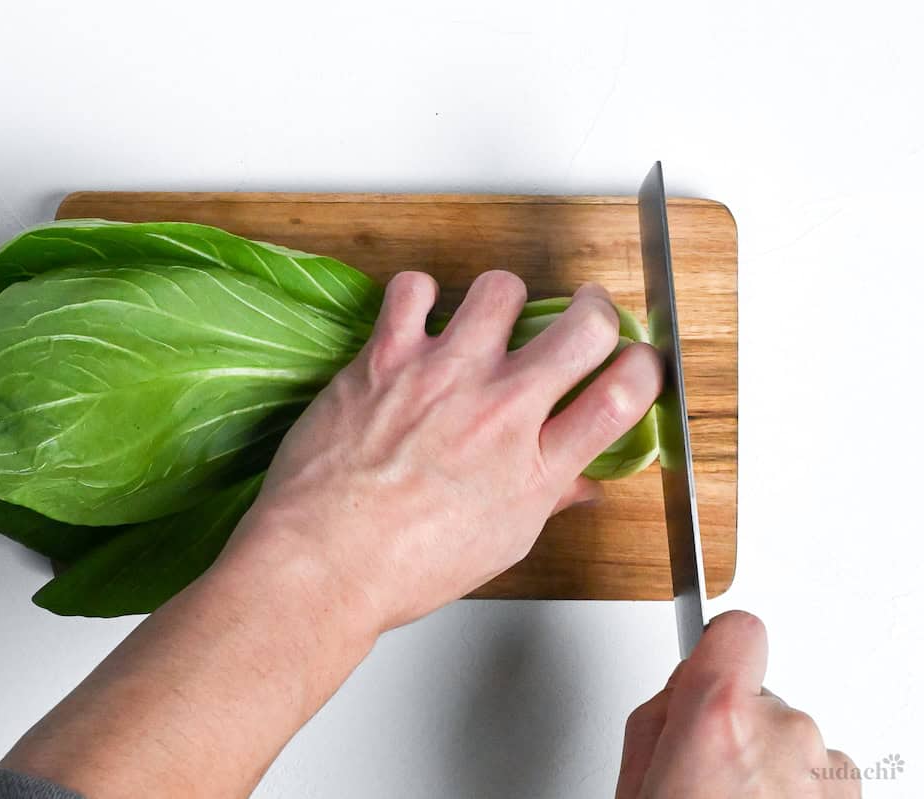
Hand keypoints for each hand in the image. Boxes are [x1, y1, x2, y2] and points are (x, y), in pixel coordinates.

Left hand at [221, 270, 661, 632]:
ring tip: (486, 318)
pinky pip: (415, 288)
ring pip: (503, 289)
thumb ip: (547, 500)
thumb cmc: (403, 566)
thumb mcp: (501, 545)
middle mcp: (501, 411)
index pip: (625, 393)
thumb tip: (578, 486)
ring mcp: (445, 376)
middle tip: (578, 316)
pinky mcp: (388, 357)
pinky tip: (418, 318)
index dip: (643, 367)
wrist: (324, 560)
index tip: (632, 362)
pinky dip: (420, 294)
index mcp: (538, 465)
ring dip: (501, 298)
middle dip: (593, 311)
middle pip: (586, 327)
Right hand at [616, 611, 857, 798]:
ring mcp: (820, 763)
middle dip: (733, 724)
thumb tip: (683, 688)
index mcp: (720, 717)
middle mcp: (780, 732)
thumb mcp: (636, 777)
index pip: (737, 630)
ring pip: (786, 734)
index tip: (712, 652)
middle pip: (756, 694)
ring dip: (766, 759)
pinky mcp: (846, 789)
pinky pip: (816, 767)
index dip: (719, 642)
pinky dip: (794, 786)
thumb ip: (659, 715)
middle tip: (706, 773)